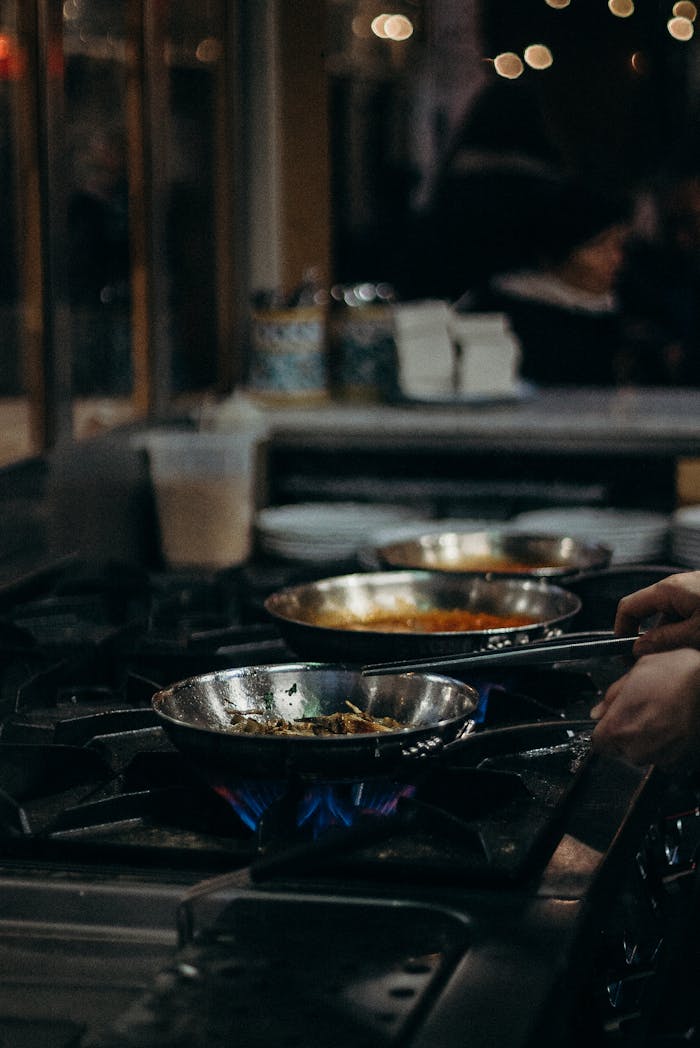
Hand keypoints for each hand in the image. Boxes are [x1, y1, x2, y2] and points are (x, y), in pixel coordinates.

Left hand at [590, 648, 699, 769]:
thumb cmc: (672, 673)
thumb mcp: (632, 675)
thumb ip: (610, 698)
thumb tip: (598, 712)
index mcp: (617, 726)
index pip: (598, 743)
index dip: (604, 730)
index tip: (611, 721)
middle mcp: (635, 746)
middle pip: (619, 749)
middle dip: (624, 733)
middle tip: (638, 711)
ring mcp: (657, 754)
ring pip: (640, 753)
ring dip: (643, 739)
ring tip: (656, 714)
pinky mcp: (676, 756)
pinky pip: (660, 756)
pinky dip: (661, 744)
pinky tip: (667, 723)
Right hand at [614, 570, 699, 654]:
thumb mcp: (697, 632)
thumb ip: (665, 640)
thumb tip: (637, 648)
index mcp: (668, 590)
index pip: (628, 607)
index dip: (621, 631)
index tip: (625, 654)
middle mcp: (675, 584)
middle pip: (648, 612)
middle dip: (649, 637)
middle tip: (656, 660)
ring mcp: (690, 587)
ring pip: (668, 614)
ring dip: (671, 634)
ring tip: (687, 651)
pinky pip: (684, 611)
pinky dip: (684, 627)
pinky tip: (697, 640)